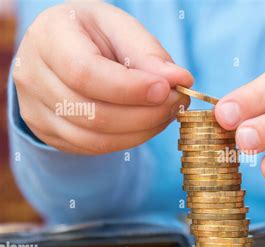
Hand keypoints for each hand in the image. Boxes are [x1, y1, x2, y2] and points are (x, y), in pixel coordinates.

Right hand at [13, 2, 192, 154]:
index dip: (129, 88)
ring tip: (167, 112)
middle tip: (178, 102)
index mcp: (48, 38)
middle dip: (145, 114)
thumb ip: (148, 52)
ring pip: (95, 138)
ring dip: (142, 130)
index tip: (166, 90)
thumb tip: (180, 80)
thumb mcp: (120, 27)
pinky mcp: (49, 133)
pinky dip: (129, 139)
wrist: (63, 50)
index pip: (85, 73)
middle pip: (93, 113)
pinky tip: (147, 123)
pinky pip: (94, 148)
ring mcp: (36, 111)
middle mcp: (32, 77)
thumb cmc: (94, 34)